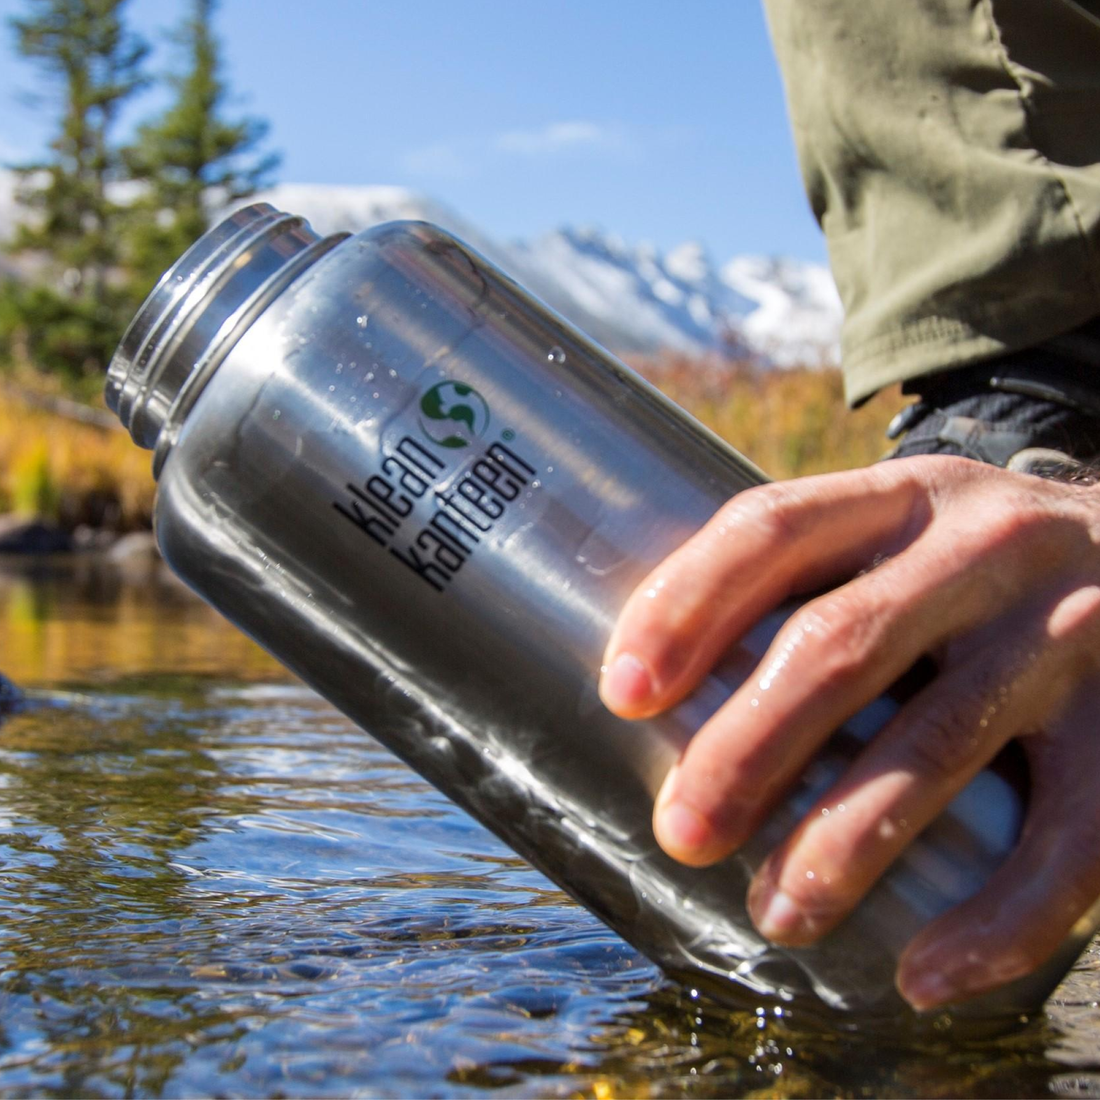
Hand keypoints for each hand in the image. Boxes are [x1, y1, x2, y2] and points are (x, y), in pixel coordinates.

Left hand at [598, 455, 1099, 1009]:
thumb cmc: (984, 570)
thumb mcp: (909, 532)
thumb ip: (816, 580)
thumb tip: (668, 692)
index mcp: (905, 497)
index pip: (771, 530)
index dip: (684, 605)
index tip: (622, 694)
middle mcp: (986, 548)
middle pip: (837, 645)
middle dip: (744, 750)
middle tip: (683, 833)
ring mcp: (1068, 632)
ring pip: (933, 746)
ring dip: (840, 846)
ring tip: (776, 915)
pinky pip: (1068, 843)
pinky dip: (994, 921)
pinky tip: (924, 975)